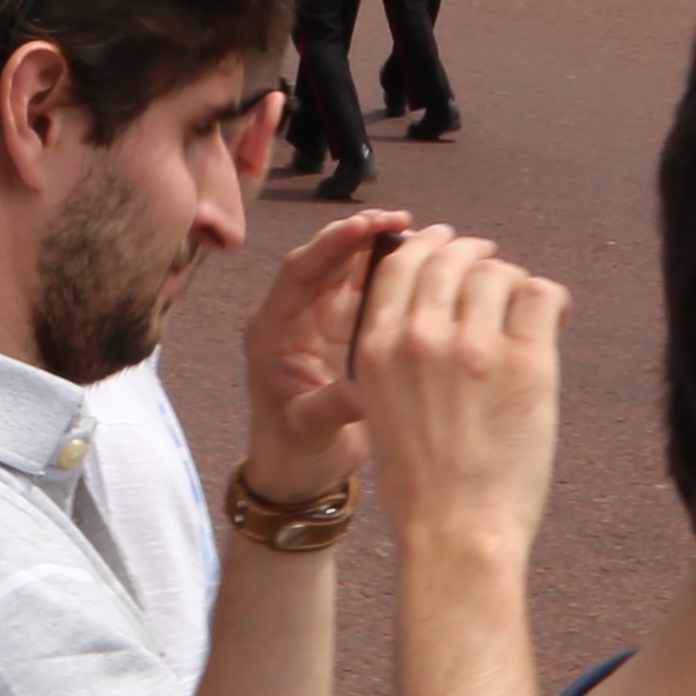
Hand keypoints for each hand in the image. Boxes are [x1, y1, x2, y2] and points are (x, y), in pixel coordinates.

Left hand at [234, 208, 404, 503]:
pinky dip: (393, 278)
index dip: (330, 244)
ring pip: (350, 272)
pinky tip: (423, 267)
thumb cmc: (291, 453)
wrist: (298, 476)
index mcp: (272, 330)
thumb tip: (370, 387)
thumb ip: (334, 404)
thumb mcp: (309, 429)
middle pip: (327, 261)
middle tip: (403, 219)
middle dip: (362, 235)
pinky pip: (369, 294)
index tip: (365, 224)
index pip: (298, 272)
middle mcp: (295, 316)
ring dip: (381, 250)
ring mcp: (321, 322)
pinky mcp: (346, 333)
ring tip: (421, 234)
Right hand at [349, 228, 564, 544]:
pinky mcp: (526, 362)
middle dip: (473, 253)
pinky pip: (541, 295)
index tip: (445, 242)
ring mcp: (474, 347)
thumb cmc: (422, 483)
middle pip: (449, 258)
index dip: (425, 245)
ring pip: (497, 272)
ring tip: (523, 302)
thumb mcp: (379, 406)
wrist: (457, 532)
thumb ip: (394, 352)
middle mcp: (420, 336)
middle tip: (491, 261)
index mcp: (375, 346)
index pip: (398, 263)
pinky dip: (549, 298)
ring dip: (511, 279)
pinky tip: (552, 318)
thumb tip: (429, 308)